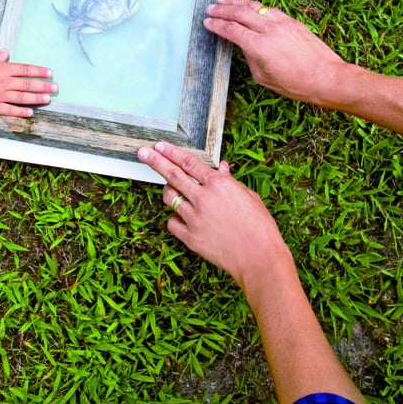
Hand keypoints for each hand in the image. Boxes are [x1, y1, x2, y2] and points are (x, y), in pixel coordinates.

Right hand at [0, 51, 57, 115]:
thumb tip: (6, 52)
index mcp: (3, 69)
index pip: (26, 69)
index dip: (39, 71)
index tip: (50, 73)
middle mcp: (4, 82)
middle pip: (28, 84)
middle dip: (44, 86)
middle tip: (56, 88)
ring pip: (22, 97)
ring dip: (37, 98)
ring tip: (48, 99)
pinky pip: (9, 110)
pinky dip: (21, 112)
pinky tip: (31, 113)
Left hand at [137, 141, 287, 291]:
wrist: (259, 257)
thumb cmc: (259, 226)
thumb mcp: (248, 197)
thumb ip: (230, 181)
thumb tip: (221, 168)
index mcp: (218, 184)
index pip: (189, 162)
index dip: (172, 152)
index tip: (160, 145)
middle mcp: (203, 198)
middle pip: (173, 175)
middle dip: (155, 161)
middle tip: (143, 152)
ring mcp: (194, 218)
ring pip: (169, 198)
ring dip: (168, 191)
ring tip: (171, 190)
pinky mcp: (190, 237)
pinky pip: (172, 222)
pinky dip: (174, 218)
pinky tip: (181, 217)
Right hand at [205, 0, 346, 105]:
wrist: (326, 77)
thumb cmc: (297, 84)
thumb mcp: (264, 77)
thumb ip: (250, 58)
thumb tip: (245, 46)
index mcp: (259, 46)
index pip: (232, 30)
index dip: (217, 25)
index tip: (208, 22)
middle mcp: (269, 30)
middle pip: (240, 13)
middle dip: (223, 10)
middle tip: (211, 8)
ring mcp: (282, 23)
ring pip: (254, 6)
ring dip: (237, 2)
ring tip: (224, 0)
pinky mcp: (292, 21)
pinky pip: (268, 9)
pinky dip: (255, 6)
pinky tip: (249, 6)